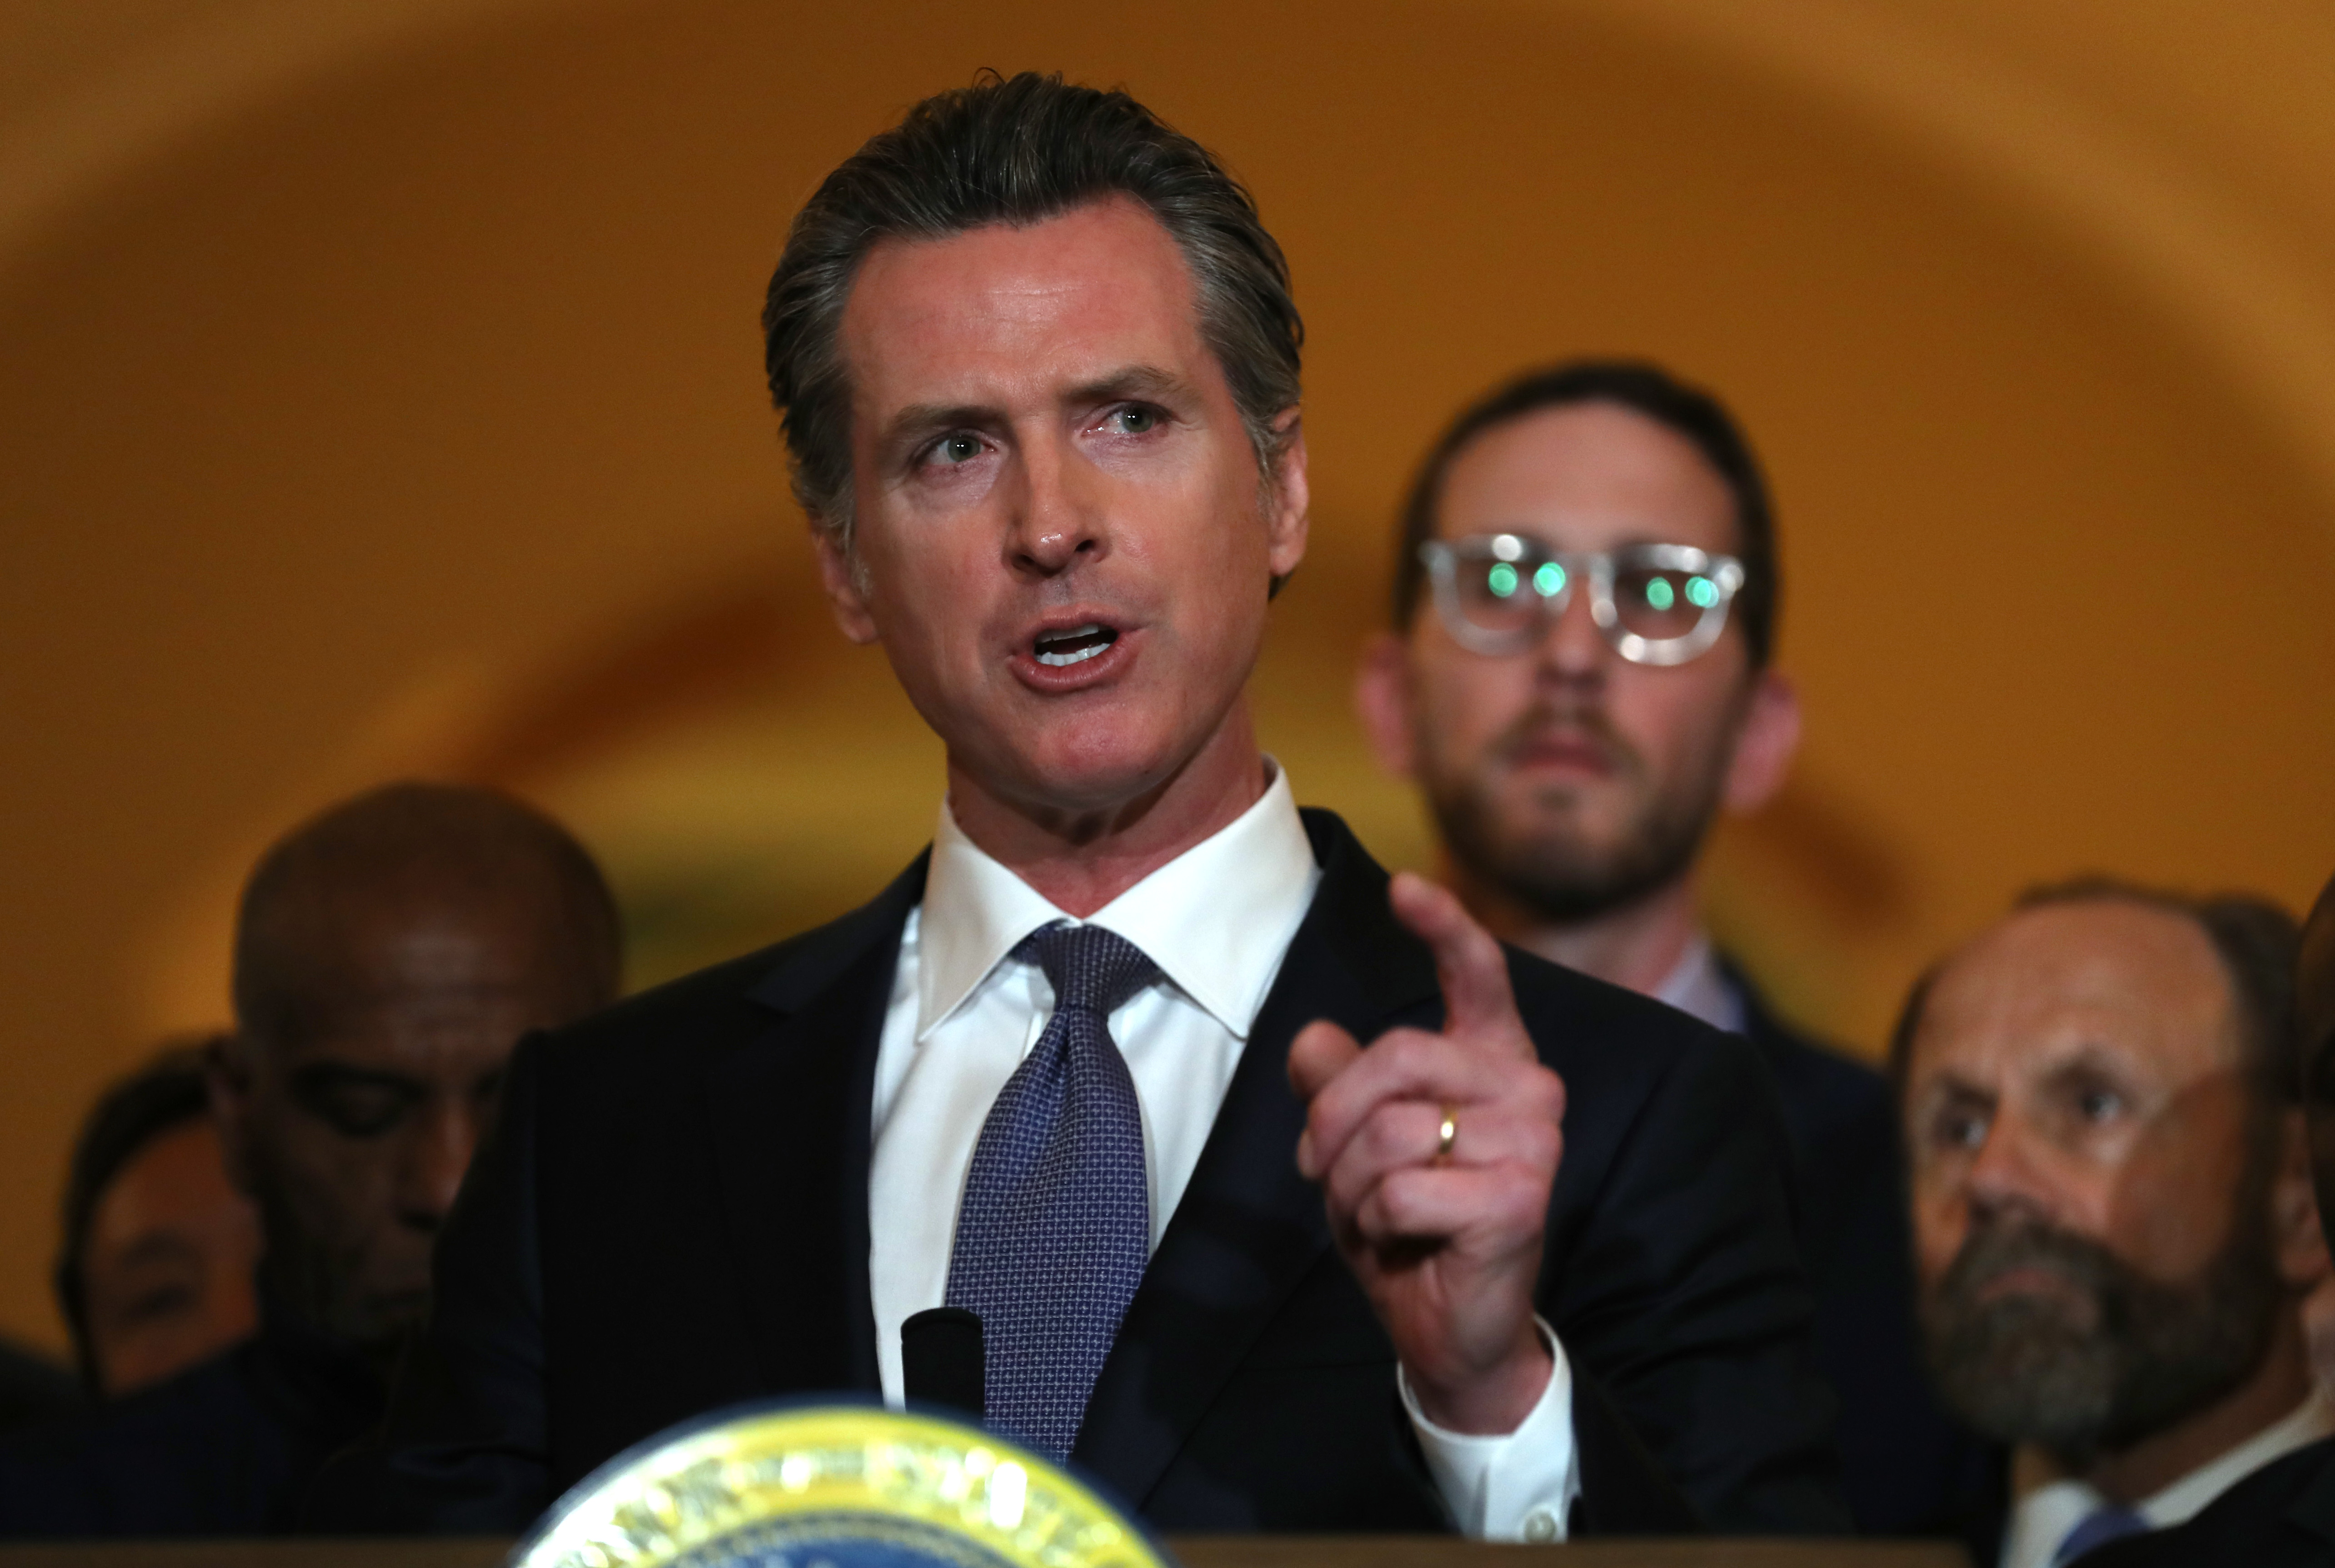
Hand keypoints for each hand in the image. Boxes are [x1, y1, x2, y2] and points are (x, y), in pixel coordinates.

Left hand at [1289, 872, 1565, 1433]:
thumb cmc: (1408, 1224)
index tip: (1405, 889)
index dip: (1445, 928)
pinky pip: (1401, 1188)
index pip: (1479, 975)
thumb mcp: (1355, 1145)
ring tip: (1375, 1216)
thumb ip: (1337, 1086)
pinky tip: (1405, 1242)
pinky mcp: (1522, 1197)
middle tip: (1326, 1172)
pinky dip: (1375, 1222)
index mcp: (1493, 1059)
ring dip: (1351, 1183)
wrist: (1448, 1328)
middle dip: (1335, 1119)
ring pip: (1391, 1130)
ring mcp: (1536, 1141)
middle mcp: (1528, 1088)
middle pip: (1397, 1056)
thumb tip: (1311, 1039)